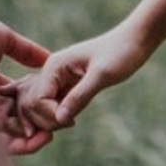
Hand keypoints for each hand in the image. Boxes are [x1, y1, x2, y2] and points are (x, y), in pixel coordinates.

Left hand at [0, 17, 54, 153]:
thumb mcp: (2, 37)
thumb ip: (25, 50)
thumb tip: (47, 59)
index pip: (18, 100)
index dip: (38, 103)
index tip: (57, 103)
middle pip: (17, 120)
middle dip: (39, 124)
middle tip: (60, 124)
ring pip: (11, 135)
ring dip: (34, 138)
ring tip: (52, 135)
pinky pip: (1, 143)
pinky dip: (22, 145)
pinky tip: (41, 138)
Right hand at [4, 22, 147, 135]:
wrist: (135, 40)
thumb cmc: (121, 53)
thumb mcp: (102, 75)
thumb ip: (80, 96)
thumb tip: (59, 120)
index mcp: (54, 65)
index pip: (36, 99)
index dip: (49, 116)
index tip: (71, 123)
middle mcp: (50, 72)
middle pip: (30, 105)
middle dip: (45, 120)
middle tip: (70, 124)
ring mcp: (56, 79)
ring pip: (38, 107)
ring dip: (49, 120)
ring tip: (70, 123)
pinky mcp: (65, 86)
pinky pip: (52, 106)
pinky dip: (57, 116)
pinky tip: (70, 121)